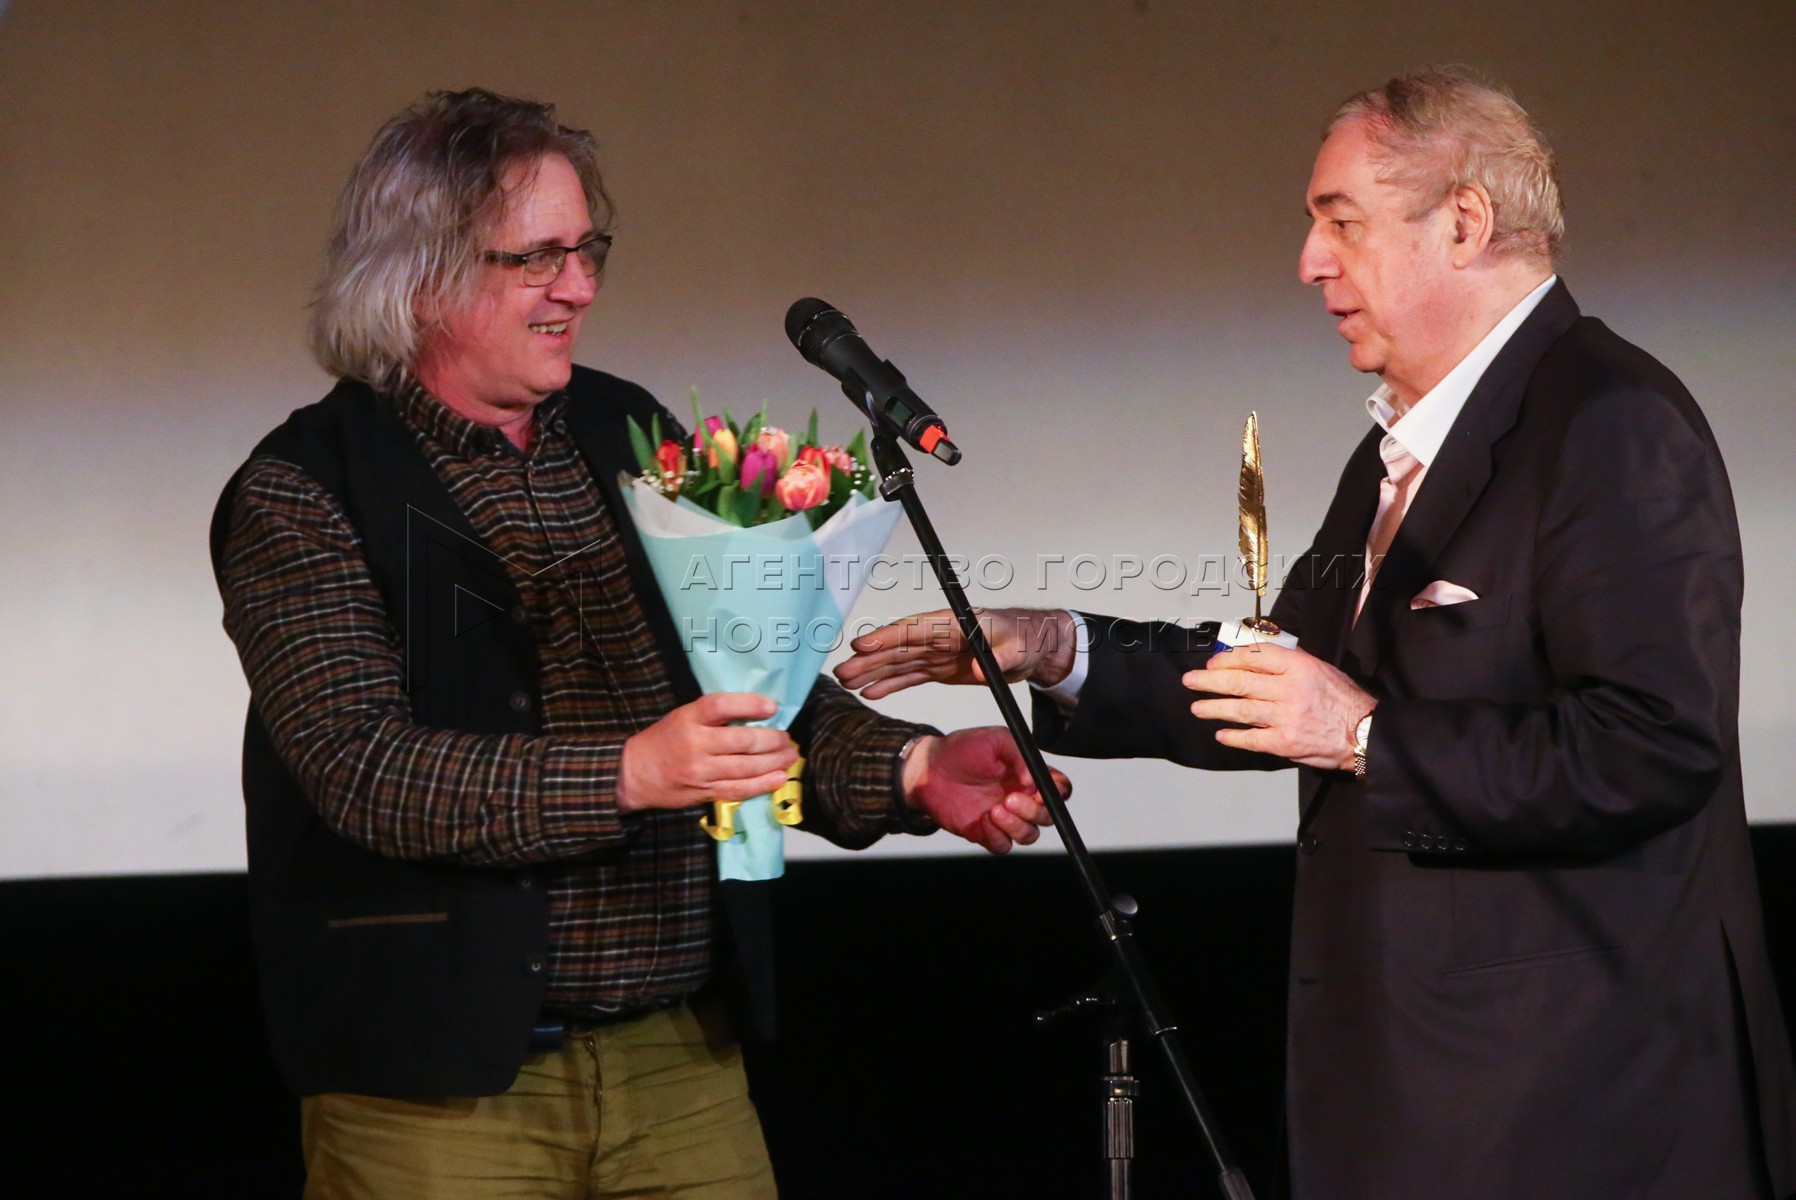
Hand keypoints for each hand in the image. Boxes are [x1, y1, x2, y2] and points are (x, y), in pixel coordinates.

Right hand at [617, 694, 797, 811]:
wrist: (635, 773)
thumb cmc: (664, 740)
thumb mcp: (683, 716)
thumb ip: (713, 715)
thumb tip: (757, 713)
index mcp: (689, 718)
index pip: (721, 706)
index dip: (750, 705)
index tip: (773, 707)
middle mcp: (695, 743)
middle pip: (742, 741)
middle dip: (772, 740)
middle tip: (788, 738)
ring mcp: (700, 771)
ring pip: (745, 767)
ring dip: (774, 762)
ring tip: (790, 756)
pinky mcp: (704, 792)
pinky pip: (738, 790)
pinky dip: (762, 785)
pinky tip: (779, 778)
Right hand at [834, 608, 1077, 699]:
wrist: (1033, 648)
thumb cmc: (1026, 640)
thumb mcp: (1019, 649)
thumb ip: (999, 658)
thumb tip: (977, 668)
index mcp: (954, 624)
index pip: (915, 629)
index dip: (888, 637)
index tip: (862, 644)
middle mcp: (939, 636)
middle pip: (898, 647)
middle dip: (870, 659)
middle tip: (842, 671)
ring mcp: (937, 652)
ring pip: (899, 662)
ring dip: (872, 672)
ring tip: (845, 681)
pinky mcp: (940, 668)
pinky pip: (910, 676)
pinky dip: (889, 684)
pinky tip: (869, 692)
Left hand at [900, 727, 1066, 853]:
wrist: (929, 768)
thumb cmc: (963, 749)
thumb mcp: (996, 740)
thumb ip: (1019, 756)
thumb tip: (1034, 778)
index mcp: (1030, 775)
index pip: (1059, 789)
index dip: (1057, 792)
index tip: (1041, 789)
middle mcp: (1022, 799)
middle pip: (1047, 817)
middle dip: (1033, 811)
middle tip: (1011, 799)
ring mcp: (1005, 818)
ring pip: (1028, 835)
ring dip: (1016, 826)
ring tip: (994, 810)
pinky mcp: (987, 833)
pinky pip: (1003, 846)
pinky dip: (997, 836)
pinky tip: (983, 820)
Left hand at [1185, 645, 1375, 769]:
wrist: (1366, 734)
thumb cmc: (1343, 700)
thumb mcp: (1320, 669)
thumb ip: (1288, 663)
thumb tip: (1253, 658)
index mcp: (1299, 666)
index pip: (1254, 656)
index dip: (1228, 659)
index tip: (1213, 663)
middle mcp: (1289, 689)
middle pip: (1239, 682)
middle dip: (1209, 681)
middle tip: (1191, 681)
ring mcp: (1285, 717)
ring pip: (1239, 709)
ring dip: (1213, 708)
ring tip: (1197, 707)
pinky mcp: (1285, 742)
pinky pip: (1250, 738)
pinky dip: (1233, 736)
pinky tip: (1222, 734)